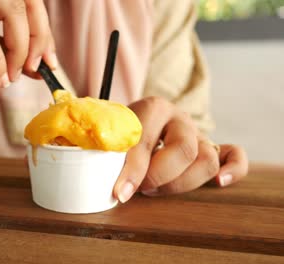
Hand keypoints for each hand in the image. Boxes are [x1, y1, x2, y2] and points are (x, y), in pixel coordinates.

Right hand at [0, 0, 56, 86]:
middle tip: (37, 68)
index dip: (46, 32)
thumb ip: (6, 50)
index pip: (31, 3)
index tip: (51, 63)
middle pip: (28, 4)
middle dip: (39, 40)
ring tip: (13, 76)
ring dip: (20, 50)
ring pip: (12, 12)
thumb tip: (40, 67)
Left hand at [113, 97, 248, 202]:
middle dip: (159, 177)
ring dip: (181, 182)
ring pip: (207, 160)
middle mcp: (179, 119)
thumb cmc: (118, 137)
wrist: (127, 126)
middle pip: (184, 150)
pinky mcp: (210, 147)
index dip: (133, 171)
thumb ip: (112, 155)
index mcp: (153, 108)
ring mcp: (197, 133)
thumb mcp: (109, 140)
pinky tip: (218, 183)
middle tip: (140, 188)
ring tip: (155, 189)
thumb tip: (119, 189)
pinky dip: (232, 169)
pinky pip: (233, 155)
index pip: (149, 139)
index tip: (120, 192)